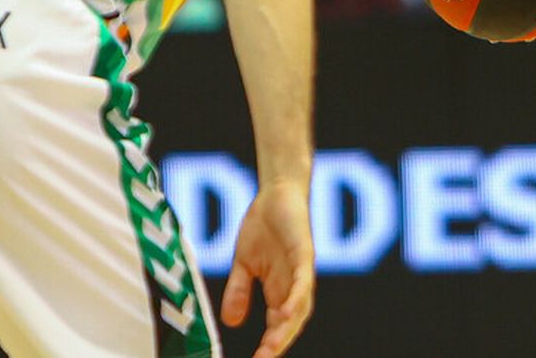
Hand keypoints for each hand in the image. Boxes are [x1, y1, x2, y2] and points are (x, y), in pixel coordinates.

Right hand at [221, 181, 314, 357]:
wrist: (276, 192)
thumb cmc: (264, 226)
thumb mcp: (244, 263)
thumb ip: (238, 291)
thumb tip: (230, 322)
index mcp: (280, 289)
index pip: (279, 324)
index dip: (271, 344)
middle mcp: (294, 283)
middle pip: (292, 321)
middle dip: (279, 343)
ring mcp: (301, 268)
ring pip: (300, 305)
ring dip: (288, 326)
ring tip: (275, 346)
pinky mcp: (304, 252)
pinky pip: (304, 279)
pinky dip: (296, 297)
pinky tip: (287, 312)